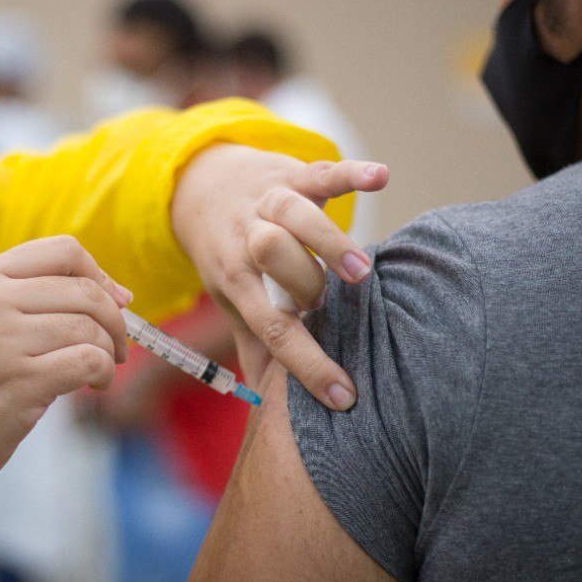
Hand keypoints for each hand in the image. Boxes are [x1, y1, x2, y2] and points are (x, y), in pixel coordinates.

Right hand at [0, 235, 131, 506]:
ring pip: (91, 328)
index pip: (62, 250)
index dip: (99, 274)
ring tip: (100, 371)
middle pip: (85, 291)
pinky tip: (95, 385)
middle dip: (115, 320)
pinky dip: (104, 373)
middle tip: (118, 346)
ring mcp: (5, 341)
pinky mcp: (22, 382)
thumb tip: (114, 294)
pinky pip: (89, 361)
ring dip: (109, 352)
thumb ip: (25, 298)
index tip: (115, 301)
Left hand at [171, 144, 387, 410]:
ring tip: (362, 270)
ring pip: (296, 215)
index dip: (306, 365)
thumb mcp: (230, 300)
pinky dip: (352, 174)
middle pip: (272, 257)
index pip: (271, 328)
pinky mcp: (292, 173)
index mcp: (237, 280)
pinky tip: (382, 178)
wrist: (199, 184)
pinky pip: (323, 171)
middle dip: (304, 282)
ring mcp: (270, 202)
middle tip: (335, 305)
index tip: (343, 395)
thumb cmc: (225, 255)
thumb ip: (255, 346)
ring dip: (327, 241)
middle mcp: (250, 238)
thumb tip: (270, 409)